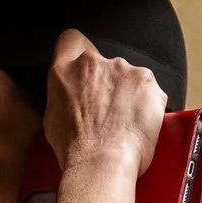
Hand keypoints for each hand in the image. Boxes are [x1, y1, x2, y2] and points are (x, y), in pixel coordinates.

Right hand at [44, 29, 165, 173]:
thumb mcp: (52, 118)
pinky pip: (149, 88)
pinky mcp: (146, 80)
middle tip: (107, 111)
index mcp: (64, 70)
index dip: (78, 51)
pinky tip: (139, 123)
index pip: (70, 40)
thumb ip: (63, 95)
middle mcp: (92, 62)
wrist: (101, 162)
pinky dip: (148, 103)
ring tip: (125, 122)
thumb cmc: (75, 149)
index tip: (85, 68)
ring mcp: (121, 68)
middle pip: (103, 64)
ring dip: (129, 93)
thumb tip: (72, 97)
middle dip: (107, 82)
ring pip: (128, 76)